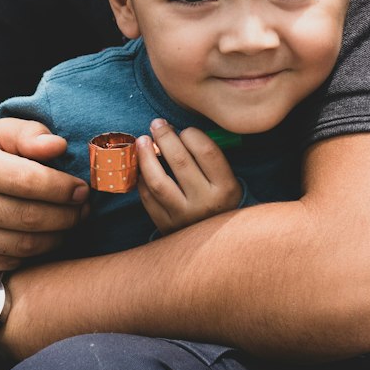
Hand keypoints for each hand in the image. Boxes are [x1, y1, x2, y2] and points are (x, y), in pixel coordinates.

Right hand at [0, 118, 88, 277]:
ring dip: (57, 237)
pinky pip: (10, 265)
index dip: (62, 187)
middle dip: (66, 215)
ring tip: (69, 223)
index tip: (82, 188)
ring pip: (24, 246)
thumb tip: (57, 146)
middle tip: (83, 209)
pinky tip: (41, 238)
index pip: (27, 180)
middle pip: (28, 217)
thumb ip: (28, 134)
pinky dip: (34, 255)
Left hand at [135, 119, 242, 234]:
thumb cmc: (221, 202)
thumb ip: (210, 159)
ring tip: (143, 141)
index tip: (184, 130)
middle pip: (180, 161)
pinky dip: (142, 179)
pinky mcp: (166, 227)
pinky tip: (141, 167)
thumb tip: (179, 132)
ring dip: (146, 156)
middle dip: (165, 136)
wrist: (218, 245)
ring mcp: (184, 217)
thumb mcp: (228, 182)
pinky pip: (148, 198)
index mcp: (226, 188)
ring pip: (158, 181)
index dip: (191, 134)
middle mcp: (206, 203)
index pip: (206, 151)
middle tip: (157, 124)